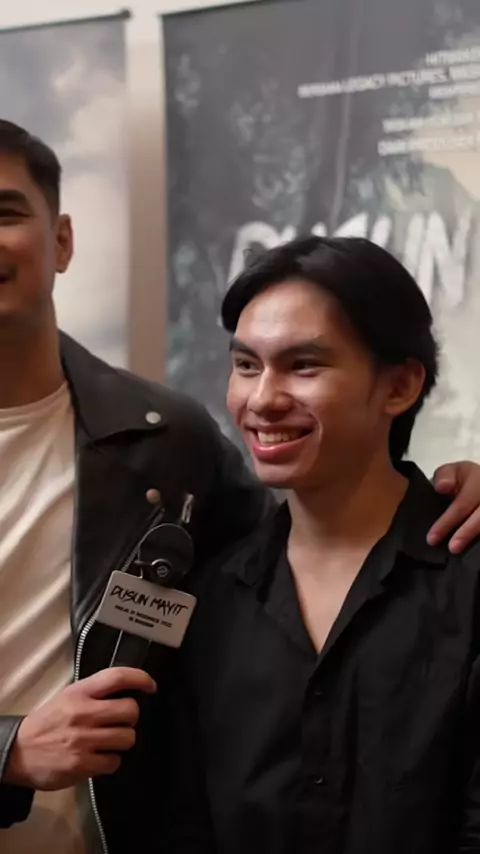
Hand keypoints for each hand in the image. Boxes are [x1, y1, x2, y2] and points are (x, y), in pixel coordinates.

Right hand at [4, 667, 155, 790]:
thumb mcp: (68, 698)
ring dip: (122, 741)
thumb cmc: (48, 722)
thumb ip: (94, 693)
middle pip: (130, 710)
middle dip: (131, 718)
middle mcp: (83, 713)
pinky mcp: (82, 764)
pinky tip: (99, 758)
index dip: (140, 678)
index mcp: (80, 692)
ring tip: (109, 742)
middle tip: (121, 722)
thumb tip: (128, 691)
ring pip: (127, 738)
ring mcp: (83, 740)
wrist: (18, 752)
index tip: (151, 685)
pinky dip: (111, 761)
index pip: (117, 677)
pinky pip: (114, 762)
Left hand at [427, 461, 479, 552]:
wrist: (478, 482)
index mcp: (477, 479)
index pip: (463, 504)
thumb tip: (442, 487)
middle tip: (452, 548)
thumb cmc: (460, 480)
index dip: (447, 522)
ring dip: (474, 537)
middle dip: (466, 533)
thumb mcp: (450, 472)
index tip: (431, 538)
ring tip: (460, 551)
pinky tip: (473, 552)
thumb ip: (444, 477)